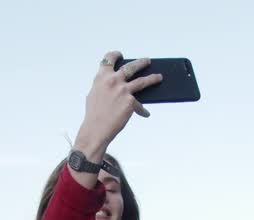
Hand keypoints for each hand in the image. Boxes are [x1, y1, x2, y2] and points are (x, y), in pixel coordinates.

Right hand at [72, 51, 162, 165]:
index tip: (120, 55)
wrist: (96, 129)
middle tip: (147, 61)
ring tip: (159, 77)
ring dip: (152, 78)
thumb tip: (116, 84)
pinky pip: (139, 105)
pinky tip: (145, 113)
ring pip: (142, 81)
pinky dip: (142, 110)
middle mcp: (113, 80)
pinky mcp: (130, 101)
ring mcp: (123, 90)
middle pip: (131, 67)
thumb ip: (104, 86)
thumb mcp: (94, 94)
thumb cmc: (94, 114)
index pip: (108, 59)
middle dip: (141, 63)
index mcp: (101, 77)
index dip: (115, 55)